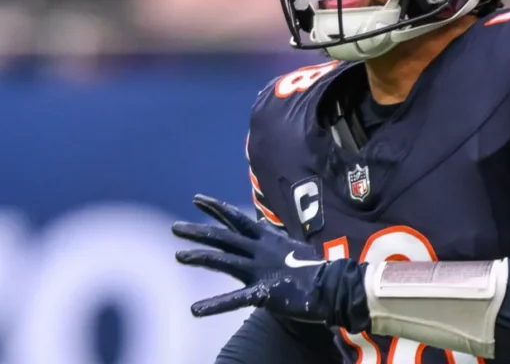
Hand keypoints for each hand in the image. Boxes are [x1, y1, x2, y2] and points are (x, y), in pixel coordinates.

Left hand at [172, 194, 369, 330]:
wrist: (332, 286)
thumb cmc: (315, 268)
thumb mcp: (292, 247)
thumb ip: (275, 239)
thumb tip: (267, 227)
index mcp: (267, 239)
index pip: (235, 219)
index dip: (215, 208)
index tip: (197, 199)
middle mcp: (259, 251)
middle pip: (223, 237)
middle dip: (198, 231)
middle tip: (176, 227)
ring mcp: (259, 271)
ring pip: (223, 260)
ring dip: (199, 256)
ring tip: (179, 255)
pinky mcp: (262, 292)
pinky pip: (233, 299)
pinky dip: (213, 305)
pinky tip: (195, 309)